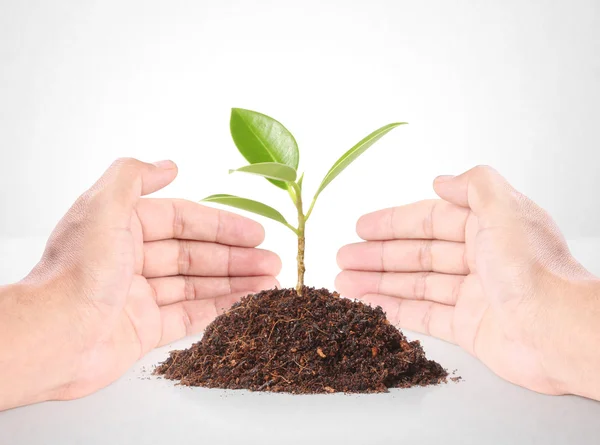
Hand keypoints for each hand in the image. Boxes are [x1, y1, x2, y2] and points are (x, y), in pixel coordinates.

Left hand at [0, 158, 279, 409]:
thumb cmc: (78, 272)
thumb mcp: (103, 206)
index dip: (221, 224)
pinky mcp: (144, 330)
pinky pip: (189, 316)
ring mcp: (140, 297)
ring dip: (234, 283)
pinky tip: (245, 305)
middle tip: (271, 261)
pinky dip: (218, 309)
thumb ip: (133, 176)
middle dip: (236, 257)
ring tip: (269, 283)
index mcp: (123, 228)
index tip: (256, 231)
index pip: (183, 221)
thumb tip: (166, 165)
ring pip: (197, 285)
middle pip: (195, 254)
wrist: (53, 337)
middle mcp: (132, 260)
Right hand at [336, 165, 599, 397]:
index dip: (392, 223)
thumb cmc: (533, 270)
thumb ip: (474, 185)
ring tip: (344, 283)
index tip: (361, 227)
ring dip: (378, 283)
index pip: (429, 221)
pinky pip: (424, 316)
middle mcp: (479, 259)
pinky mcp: (469, 328)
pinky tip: (370, 306)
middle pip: (417, 254)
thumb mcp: (503, 208)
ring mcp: (472, 295)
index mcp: (487, 228)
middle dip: (377, 255)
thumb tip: (442, 180)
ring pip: (415, 285)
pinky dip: (395, 310)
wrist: (559, 331)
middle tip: (343, 257)